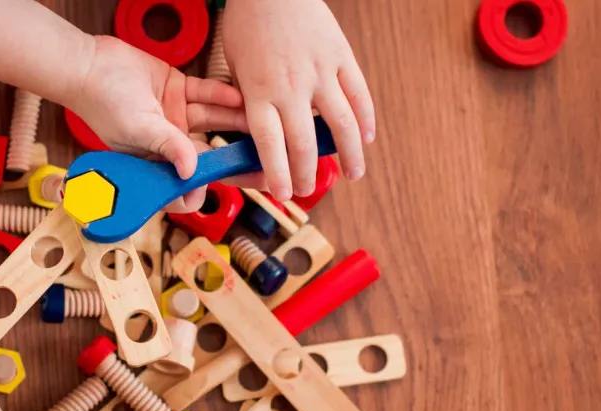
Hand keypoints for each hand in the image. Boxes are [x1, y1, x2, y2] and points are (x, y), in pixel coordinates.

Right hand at [67, 35, 249, 211]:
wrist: (89, 64)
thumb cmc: (101, 103)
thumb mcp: (136, 129)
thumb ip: (167, 147)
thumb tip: (190, 172)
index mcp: (152, 163)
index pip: (181, 185)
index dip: (199, 188)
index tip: (216, 184)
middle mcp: (167, 144)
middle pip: (206, 157)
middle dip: (234, 161)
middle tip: (262, 163)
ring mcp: (175, 118)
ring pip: (212, 124)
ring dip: (236, 124)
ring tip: (263, 125)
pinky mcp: (179, 91)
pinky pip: (206, 96)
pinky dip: (222, 97)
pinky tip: (239, 99)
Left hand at [224, 0, 375, 199]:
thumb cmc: (247, 26)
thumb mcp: (233, 69)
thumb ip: (248, 103)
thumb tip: (259, 138)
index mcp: (259, 93)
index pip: (270, 145)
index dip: (279, 173)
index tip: (284, 193)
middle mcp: (291, 88)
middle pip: (304, 142)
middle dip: (308, 173)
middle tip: (309, 190)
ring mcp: (319, 72)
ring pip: (341, 123)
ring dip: (349, 154)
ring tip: (353, 174)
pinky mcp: (340, 57)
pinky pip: (358, 93)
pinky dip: (365, 118)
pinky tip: (367, 138)